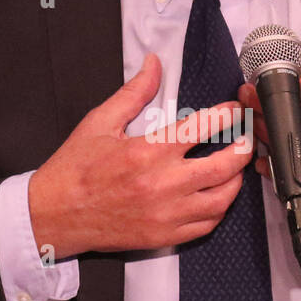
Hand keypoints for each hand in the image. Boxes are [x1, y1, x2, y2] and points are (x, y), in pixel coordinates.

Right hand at [28, 53, 253, 258]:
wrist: (53, 215)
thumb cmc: (74, 169)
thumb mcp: (100, 123)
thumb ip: (134, 93)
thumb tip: (153, 64)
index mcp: (147, 152)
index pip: (202, 127)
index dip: (226, 115)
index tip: (234, 109)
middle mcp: (162, 185)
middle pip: (223, 167)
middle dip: (243, 149)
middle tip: (247, 139)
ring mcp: (166, 215)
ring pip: (221, 200)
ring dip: (235, 182)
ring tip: (236, 168)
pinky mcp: (164, 237)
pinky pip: (205, 225)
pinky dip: (218, 210)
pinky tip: (216, 196)